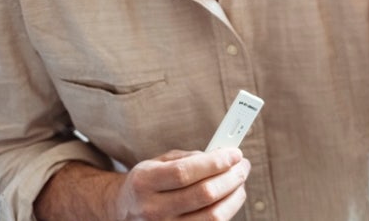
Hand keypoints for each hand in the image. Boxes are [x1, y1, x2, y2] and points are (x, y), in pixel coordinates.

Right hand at [111, 148, 249, 219]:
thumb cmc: (148, 182)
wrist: (124, 210)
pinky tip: (229, 198)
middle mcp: (152, 209)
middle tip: (243, 165)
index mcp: (144, 182)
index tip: (235, 154)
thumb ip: (189, 158)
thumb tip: (222, 155)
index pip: (185, 173)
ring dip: (235, 196)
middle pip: (203, 195)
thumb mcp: (159, 162)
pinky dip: (227, 211)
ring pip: (213, 216)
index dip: (215, 163)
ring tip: (239, 181)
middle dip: (231, 177)